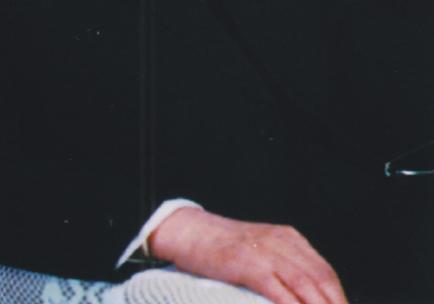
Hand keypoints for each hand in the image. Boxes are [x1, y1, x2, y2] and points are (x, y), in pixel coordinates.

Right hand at [148, 207, 347, 303]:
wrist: (190, 231)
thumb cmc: (223, 249)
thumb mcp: (260, 250)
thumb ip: (282, 268)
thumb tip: (305, 297)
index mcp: (288, 238)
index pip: (325, 272)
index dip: (339, 298)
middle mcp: (281, 240)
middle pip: (321, 278)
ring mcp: (264, 250)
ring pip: (305, 283)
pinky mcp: (247, 262)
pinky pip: (277, 288)